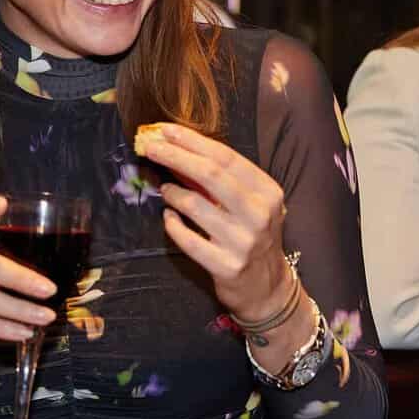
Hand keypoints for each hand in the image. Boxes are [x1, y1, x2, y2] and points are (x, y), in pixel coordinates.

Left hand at [138, 123, 293, 322]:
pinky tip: (169, 217)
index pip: (226, 158)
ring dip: (172, 192)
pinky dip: (173, 225)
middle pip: (210, 175)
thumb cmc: (252, 236)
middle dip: (176, 156)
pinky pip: (187, 239)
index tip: (167, 130)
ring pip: (195, 206)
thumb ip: (221, 180)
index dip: (193, 141)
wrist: (267, 288)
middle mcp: (259, 214)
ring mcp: (243, 242)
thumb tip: (178, 151)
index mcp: (268, 192)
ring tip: (165, 188)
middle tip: (151, 147)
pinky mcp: (226, 266)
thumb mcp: (249, 204)